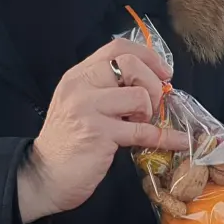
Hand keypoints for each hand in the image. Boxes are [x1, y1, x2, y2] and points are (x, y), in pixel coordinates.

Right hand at [17, 39, 188, 223]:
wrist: (44, 175)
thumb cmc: (68, 141)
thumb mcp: (81, 105)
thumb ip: (106, 89)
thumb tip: (150, 82)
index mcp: (78, 76)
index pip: (116, 48)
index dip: (148, 56)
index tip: (163, 72)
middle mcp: (81, 86)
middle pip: (131, 64)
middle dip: (152, 84)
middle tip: (151, 107)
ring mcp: (88, 109)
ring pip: (139, 96)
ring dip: (149, 113)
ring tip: (139, 126)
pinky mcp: (99, 134)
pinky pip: (144, 132)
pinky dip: (167, 137)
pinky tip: (179, 140)